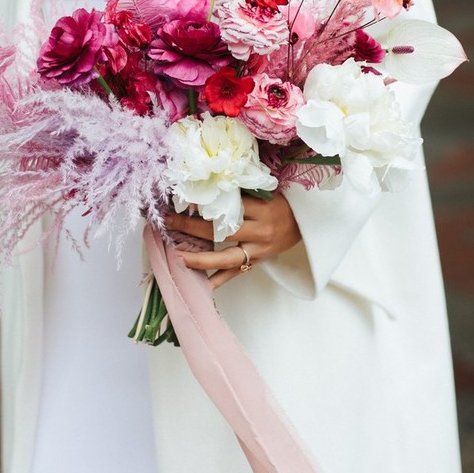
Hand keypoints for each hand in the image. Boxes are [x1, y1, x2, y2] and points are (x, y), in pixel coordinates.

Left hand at [164, 192, 299, 289]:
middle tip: (169, 222)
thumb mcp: (265, 193)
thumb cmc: (280, 204)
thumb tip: (205, 186)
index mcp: (261, 208)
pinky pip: (235, 273)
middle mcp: (259, 230)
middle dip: (192, 227)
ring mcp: (258, 250)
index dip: (205, 204)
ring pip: (226, 258)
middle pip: (222, 231)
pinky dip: (218, 281)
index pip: (229, 206)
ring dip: (200, 259)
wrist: (304, 225)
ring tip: (178, 256)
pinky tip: (201, 286)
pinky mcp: (256, 262)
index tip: (183, 200)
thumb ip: (240, 192)